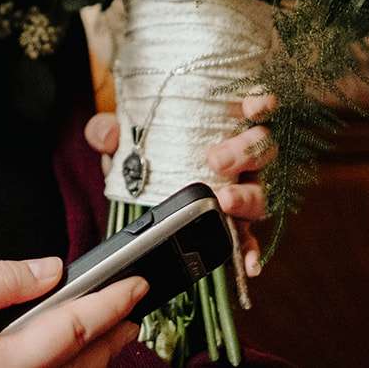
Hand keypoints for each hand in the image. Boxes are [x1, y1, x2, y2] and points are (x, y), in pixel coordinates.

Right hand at [0, 258, 147, 367]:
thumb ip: (4, 278)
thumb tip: (50, 269)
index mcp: (9, 365)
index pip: (77, 328)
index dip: (112, 302)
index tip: (135, 285)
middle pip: (83, 365)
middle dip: (112, 335)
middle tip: (132, 311)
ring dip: (93, 359)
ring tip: (109, 336)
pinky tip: (63, 362)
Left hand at [84, 92, 277, 276]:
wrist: (136, 186)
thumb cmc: (142, 152)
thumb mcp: (121, 139)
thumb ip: (109, 132)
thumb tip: (106, 134)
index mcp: (221, 128)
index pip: (255, 110)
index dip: (262, 105)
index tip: (251, 108)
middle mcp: (240, 159)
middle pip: (263, 151)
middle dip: (245, 152)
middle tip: (216, 160)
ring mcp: (241, 192)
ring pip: (260, 193)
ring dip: (247, 197)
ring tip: (225, 201)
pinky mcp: (234, 225)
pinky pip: (250, 239)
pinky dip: (252, 250)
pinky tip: (250, 264)